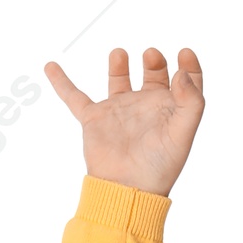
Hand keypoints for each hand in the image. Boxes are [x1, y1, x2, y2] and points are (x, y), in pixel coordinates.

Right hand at [43, 45, 205, 195]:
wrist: (126, 189)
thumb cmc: (159, 168)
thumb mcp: (183, 133)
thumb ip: (191, 101)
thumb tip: (182, 72)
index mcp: (169, 112)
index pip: (184, 84)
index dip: (189, 67)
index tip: (184, 53)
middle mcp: (145, 109)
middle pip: (154, 77)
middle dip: (154, 63)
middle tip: (151, 56)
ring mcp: (118, 113)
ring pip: (119, 82)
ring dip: (119, 66)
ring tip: (120, 54)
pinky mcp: (94, 119)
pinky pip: (74, 97)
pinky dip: (61, 82)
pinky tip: (51, 66)